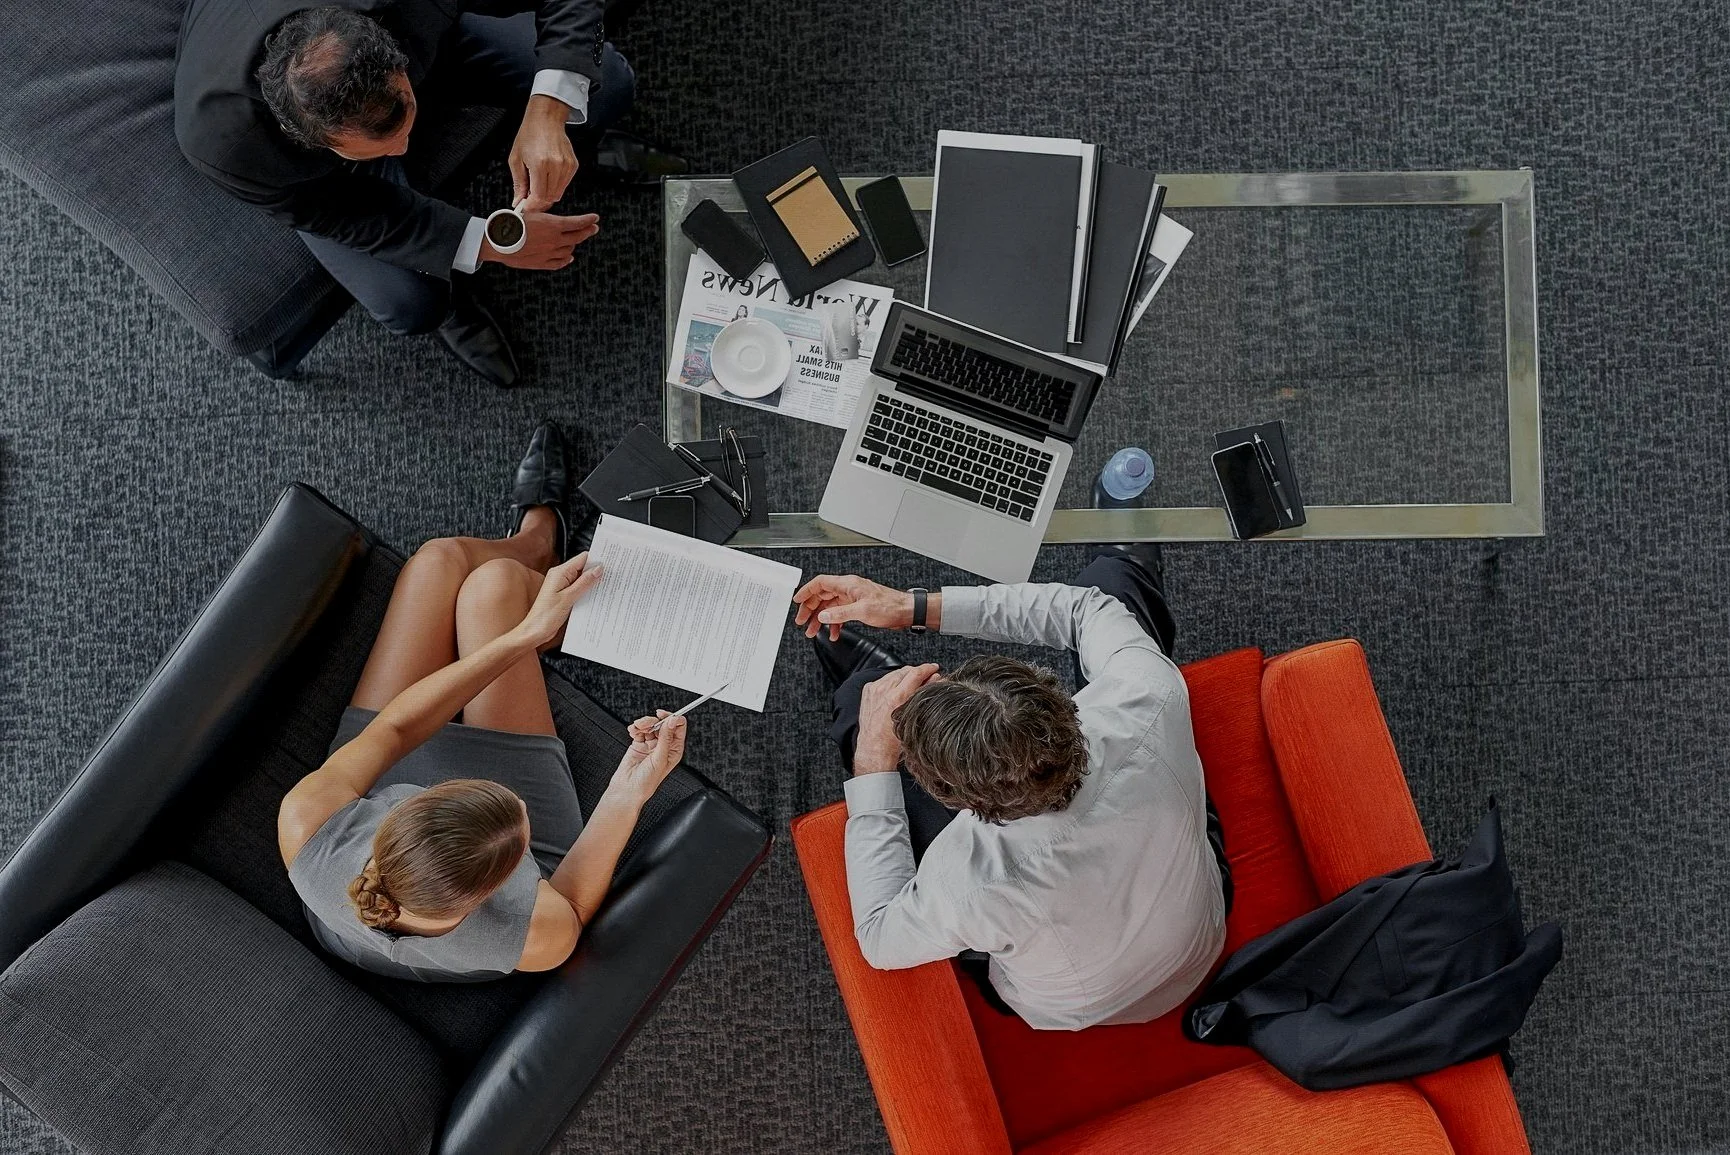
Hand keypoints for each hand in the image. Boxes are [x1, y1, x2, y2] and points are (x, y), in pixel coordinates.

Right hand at [481, 211, 599, 269]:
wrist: (499, 241)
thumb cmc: (512, 224)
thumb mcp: (531, 213)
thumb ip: (546, 218)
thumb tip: (554, 219)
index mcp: (552, 225)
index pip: (577, 223)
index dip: (588, 220)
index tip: (595, 218)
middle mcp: (554, 240)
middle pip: (577, 237)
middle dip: (587, 232)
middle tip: (594, 228)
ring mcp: (550, 253)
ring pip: (569, 250)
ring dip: (573, 245)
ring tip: (575, 240)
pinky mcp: (542, 263)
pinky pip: (559, 263)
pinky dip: (566, 260)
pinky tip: (569, 257)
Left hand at [508, 95, 577, 211]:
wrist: (545, 120)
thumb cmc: (529, 135)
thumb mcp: (516, 159)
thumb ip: (518, 184)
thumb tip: (518, 202)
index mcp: (540, 164)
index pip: (539, 196)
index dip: (532, 205)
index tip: (525, 207)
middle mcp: (556, 166)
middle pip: (549, 198)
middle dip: (538, 202)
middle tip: (529, 198)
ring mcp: (567, 166)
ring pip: (558, 194)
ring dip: (547, 194)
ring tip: (537, 184)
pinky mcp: (573, 165)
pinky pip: (564, 185)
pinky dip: (555, 186)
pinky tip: (547, 176)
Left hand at [515, 553, 602, 649]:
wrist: (535, 631)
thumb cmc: (546, 616)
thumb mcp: (569, 598)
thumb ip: (584, 582)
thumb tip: (598, 569)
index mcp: (560, 572)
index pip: (583, 558)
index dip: (597, 559)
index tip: (610, 563)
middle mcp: (560, 576)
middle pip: (583, 567)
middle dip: (596, 572)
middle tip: (611, 577)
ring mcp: (561, 585)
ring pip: (582, 578)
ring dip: (592, 583)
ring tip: (605, 587)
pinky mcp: (563, 594)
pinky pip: (578, 588)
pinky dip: (587, 591)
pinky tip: (595, 596)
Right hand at [616, 712, 687, 801]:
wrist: (628, 789)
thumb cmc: (646, 782)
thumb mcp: (659, 758)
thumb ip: (665, 738)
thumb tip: (672, 722)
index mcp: (674, 750)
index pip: (678, 728)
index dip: (673, 719)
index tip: (665, 717)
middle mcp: (663, 746)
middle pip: (664, 723)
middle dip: (655, 720)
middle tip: (648, 723)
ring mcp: (651, 744)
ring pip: (651, 725)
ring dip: (644, 723)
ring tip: (638, 728)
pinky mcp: (639, 743)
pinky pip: (639, 730)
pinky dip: (635, 728)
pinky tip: (633, 731)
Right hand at [793, 574, 914, 640]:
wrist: (906, 611)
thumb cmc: (890, 606)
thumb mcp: (863, 611)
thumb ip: (840, 614)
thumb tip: (823, 615)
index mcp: (848, 584)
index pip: (820, 583)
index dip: (806, 591)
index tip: (797, 601)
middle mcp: (848, 589)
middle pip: (822, 596)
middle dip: (810, 609)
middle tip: (802, 622)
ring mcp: (852, 598)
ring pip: (830, 607)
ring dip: (821, 619)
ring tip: (813, 632)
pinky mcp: (858, 607)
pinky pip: (840, 614)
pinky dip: (834, 624)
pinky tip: (833, 633)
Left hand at [853, 663, 940, 774]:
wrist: (874, 750)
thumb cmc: (895, 741)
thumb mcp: (915, 717)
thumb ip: (924, 693)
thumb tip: (936, 679)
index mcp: (896, 697)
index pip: (915, 673)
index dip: (928, 668)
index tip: (934, 667)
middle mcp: (883, 691)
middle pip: (905, 670)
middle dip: (918, 672)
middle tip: (928, 677)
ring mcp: (874, 689)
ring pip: (894, 673)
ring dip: (905, 676)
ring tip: (914, 684)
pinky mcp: (868, 691)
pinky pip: (884, 679)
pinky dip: (892, 681)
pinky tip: (898, 689)